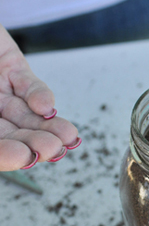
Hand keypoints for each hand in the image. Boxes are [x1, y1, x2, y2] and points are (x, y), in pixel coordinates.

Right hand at [0, 25, 79, 170]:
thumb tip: (5, 139)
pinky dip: (39, 96)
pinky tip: (47, 107)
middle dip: (33, 144)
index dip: (6, 155)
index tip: (23, 158)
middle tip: (52, 148)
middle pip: (11, 135)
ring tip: (66, 136)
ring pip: (26, 116)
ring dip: (47, 127)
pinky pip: (28, 86)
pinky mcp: (13, 68)